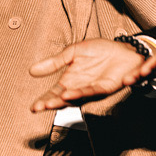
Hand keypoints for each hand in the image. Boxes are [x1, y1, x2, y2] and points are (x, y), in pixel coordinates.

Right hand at [29, 39, 143, 111]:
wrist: (124, 48)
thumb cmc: (101, 51)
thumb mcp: (73, 52)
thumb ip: (55, 62)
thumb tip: (32, 70)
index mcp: (70, 80)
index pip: (54, 93)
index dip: (44, 100)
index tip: (34, 107)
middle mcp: (79, 88)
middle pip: (63, 99)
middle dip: (51, 103)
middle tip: (40, 106)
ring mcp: (92, 90)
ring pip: (76, 98)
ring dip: (64, 101)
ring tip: (51, 102)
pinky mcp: (105, 88)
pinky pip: (91, 91)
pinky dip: (80, 93)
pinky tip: (70, 93)